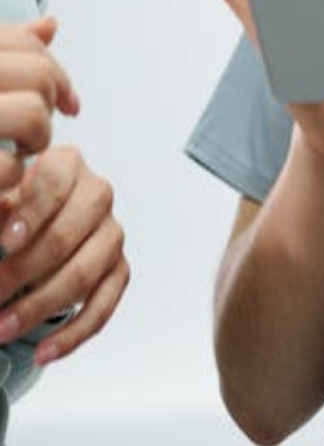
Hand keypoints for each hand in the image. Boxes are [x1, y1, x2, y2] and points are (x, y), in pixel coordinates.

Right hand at [0, 17, 79, 190]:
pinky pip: (8, 166)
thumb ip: (8, 50)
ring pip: (31, 113)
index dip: (56, 73)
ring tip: (18, 151)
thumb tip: (50, 24)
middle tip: (32, 131)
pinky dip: (11, 177)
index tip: (68, 103)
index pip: (24, 42)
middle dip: (46, 104)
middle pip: (36, 74)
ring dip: (35, 139)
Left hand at [0, 144, 128, 365]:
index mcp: (67, 165)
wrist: (37, 223)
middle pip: (66, 235)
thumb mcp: (1, 199)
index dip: (30, 214)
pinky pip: (103, 306)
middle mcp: (96, 195)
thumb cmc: (16, 210)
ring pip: (83, 275)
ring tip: (3, 328)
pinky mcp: (118, 269)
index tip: (6, 242)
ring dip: (38, 308)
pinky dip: (72, 335)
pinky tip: (45, 351)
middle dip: (21, 273)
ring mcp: (111, 233)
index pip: (55, 182)